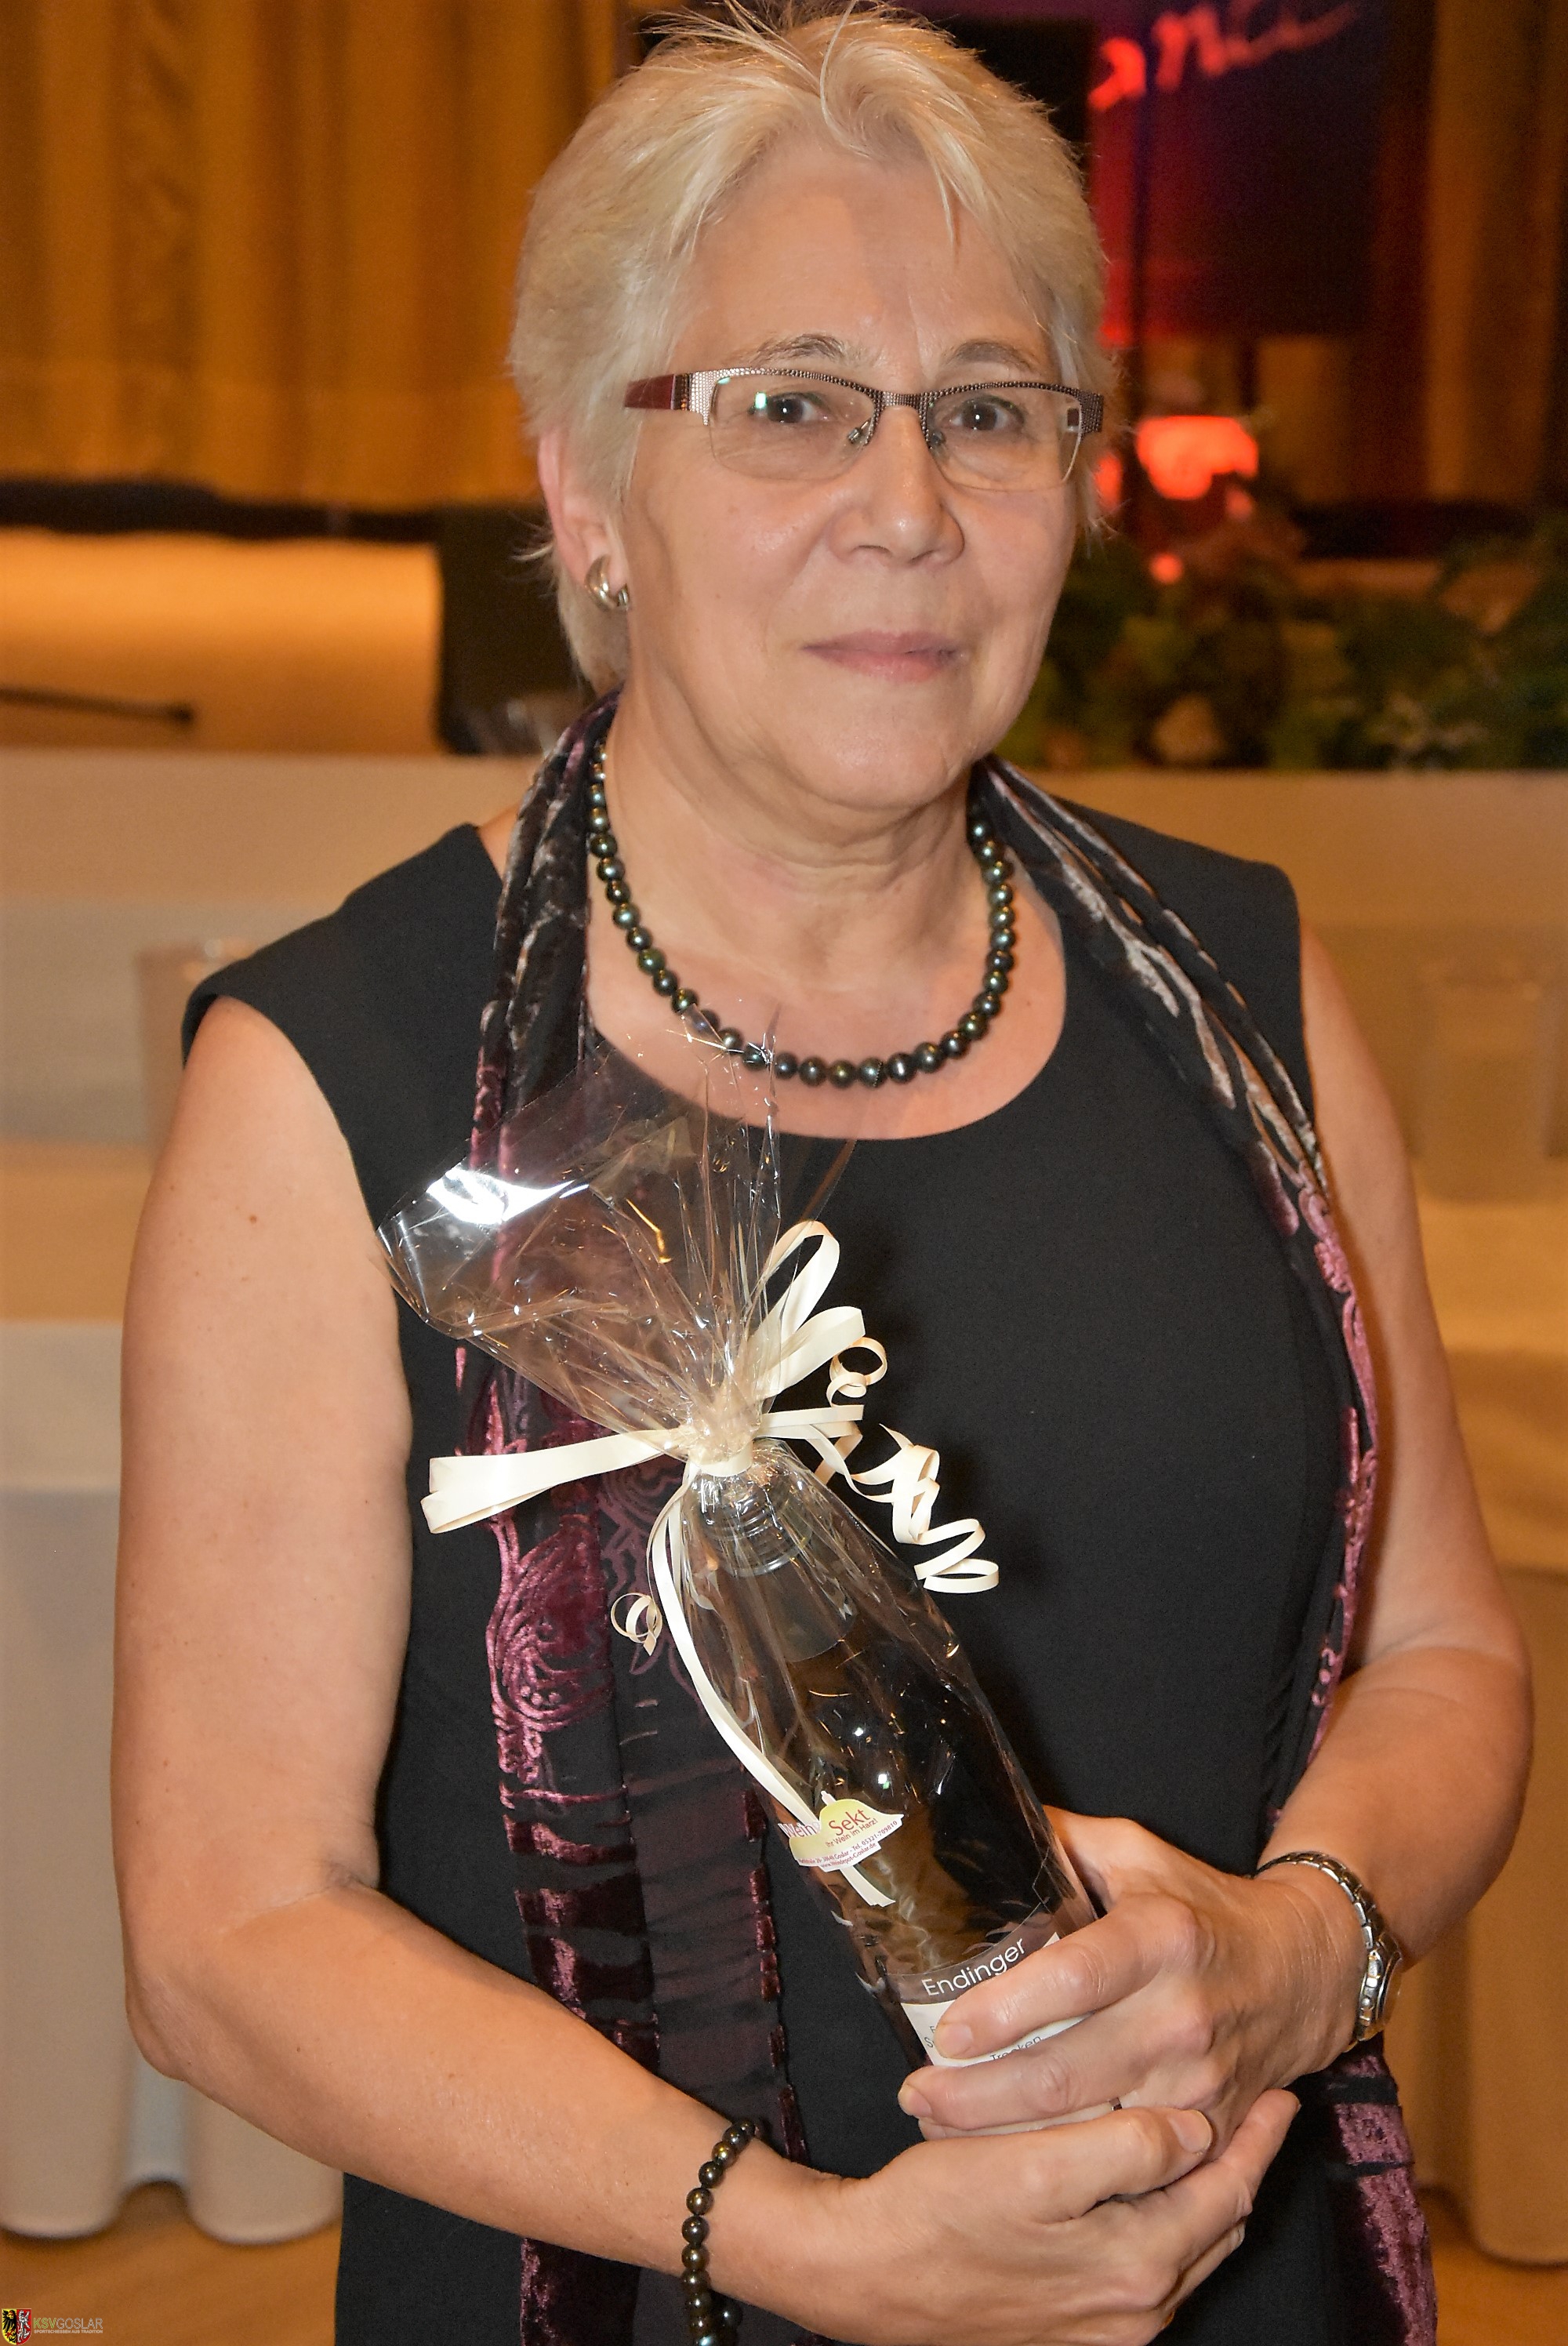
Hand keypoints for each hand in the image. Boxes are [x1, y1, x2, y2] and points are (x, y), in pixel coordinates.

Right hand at [767, 2090, 1296, 2345]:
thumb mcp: (1035, 2165)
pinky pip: (1146, 2267)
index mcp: (1137, 2265)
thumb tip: (1193, 2131)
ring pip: (1185, 2249)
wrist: (867, 2277)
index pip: (1227, 2193)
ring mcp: (1105, 2326)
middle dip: (1243, 2166)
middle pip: (1215, 2227)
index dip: (1258, 2139)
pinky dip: (1165, 2222)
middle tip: (1263, 2109)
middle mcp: (1135, 2309)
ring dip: (1205, 2193)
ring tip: (1215, 2139)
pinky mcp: (1073, 2325)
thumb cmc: (940, 2211)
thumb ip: (1126, 2150)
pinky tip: (1145, 2187)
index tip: (1283, 2093)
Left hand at [896, 1813, 1363, 2149]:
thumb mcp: (1136, 1854)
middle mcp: (1181, 2013)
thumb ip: (1058, 1840)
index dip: (1006, 2010)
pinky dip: (1067, 2168)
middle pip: (1066, 2073)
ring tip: (938, 2127)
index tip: (947, 2034)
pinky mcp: (1212, 2127)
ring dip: (1007, 2139)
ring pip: (1089, 2131)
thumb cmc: (1199, 1906)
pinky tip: (1011, 2159)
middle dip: (979, 2097)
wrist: (1304, 1969)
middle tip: (916, 2095)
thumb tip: (972, 1817)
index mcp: (1160, 1936)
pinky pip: (1127, 2162)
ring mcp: (1200, 2081)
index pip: (1074, 1978)